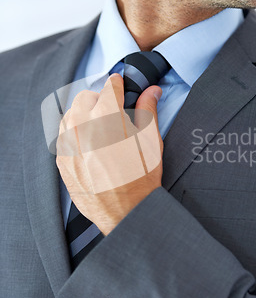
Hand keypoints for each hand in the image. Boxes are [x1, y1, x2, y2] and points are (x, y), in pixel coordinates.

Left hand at [56, 73, 162, 234]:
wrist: (125, 212)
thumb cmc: (140, 177)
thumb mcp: (151, 140)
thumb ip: (148, 110)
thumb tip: (152, 91)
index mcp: (107, 115)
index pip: (109, 86)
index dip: (119, 84)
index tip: (121, 86)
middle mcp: (82, 125)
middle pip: (85, 97)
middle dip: (100, 99)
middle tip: (114, 112)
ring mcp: (68, 142)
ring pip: (70, 114)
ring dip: (84, 115)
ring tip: (101, 129)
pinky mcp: (61, 158)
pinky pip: (64, 135)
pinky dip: (75, 134)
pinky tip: (90, 146)